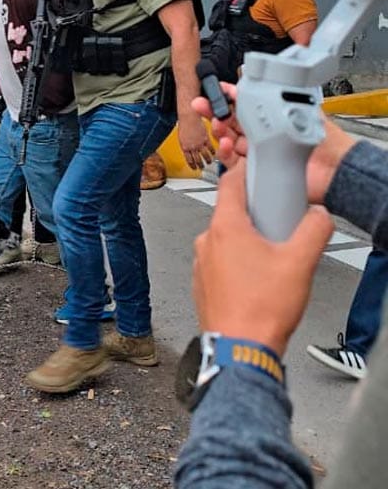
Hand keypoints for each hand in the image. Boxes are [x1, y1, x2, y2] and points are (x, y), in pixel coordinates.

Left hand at [177, 110, 214, 169]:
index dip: (192, 165)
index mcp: (185, 147)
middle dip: (200, 165)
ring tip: (209, 162)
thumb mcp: (182, 137)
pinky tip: (214, 154)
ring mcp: (200, 143)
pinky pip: (210, 148)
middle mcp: (192, 146)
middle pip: (197, 159)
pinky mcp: (207, 139)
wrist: (190, 116)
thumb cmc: (184, 124)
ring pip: (205, 155)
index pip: (189, 160)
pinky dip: (212, 152)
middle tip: (202, 167)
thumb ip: (186, 145)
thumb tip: (188, 150)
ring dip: (207, 160)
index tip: (194, 168)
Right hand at [190, 82, 355, 203]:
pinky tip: (224, 144)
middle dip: (214, 111)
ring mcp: (257, 152)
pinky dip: (224, 152)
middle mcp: (263, 134)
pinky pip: (231, 161)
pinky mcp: (254, 170)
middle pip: (231, 120)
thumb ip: (281, 96)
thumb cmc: (327, 143)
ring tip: (215, 123)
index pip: (245, 104)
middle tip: (202, 105)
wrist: (333, 172)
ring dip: (218, 130)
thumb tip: (264, 81)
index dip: (228, 97)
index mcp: (272, 117)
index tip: (216, 90)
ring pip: (228, 139)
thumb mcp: (303, 109)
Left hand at [193, 162, 333, 356]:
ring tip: (271, 257)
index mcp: (225, 228)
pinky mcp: (202, 284)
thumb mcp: (300, 262)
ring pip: (225, 240)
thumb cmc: (261, 308)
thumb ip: (314, 230)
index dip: (245, 173)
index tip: (257, 170)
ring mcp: (201, 264)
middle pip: (229, 213)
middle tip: (278, 221)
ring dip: (246, 241)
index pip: (229, 184)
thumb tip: (319, 216)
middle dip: (253, 213)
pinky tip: (256, 279)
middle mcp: (206, 242)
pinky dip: (237, 263)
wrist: (240, 349)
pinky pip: (220, 262)